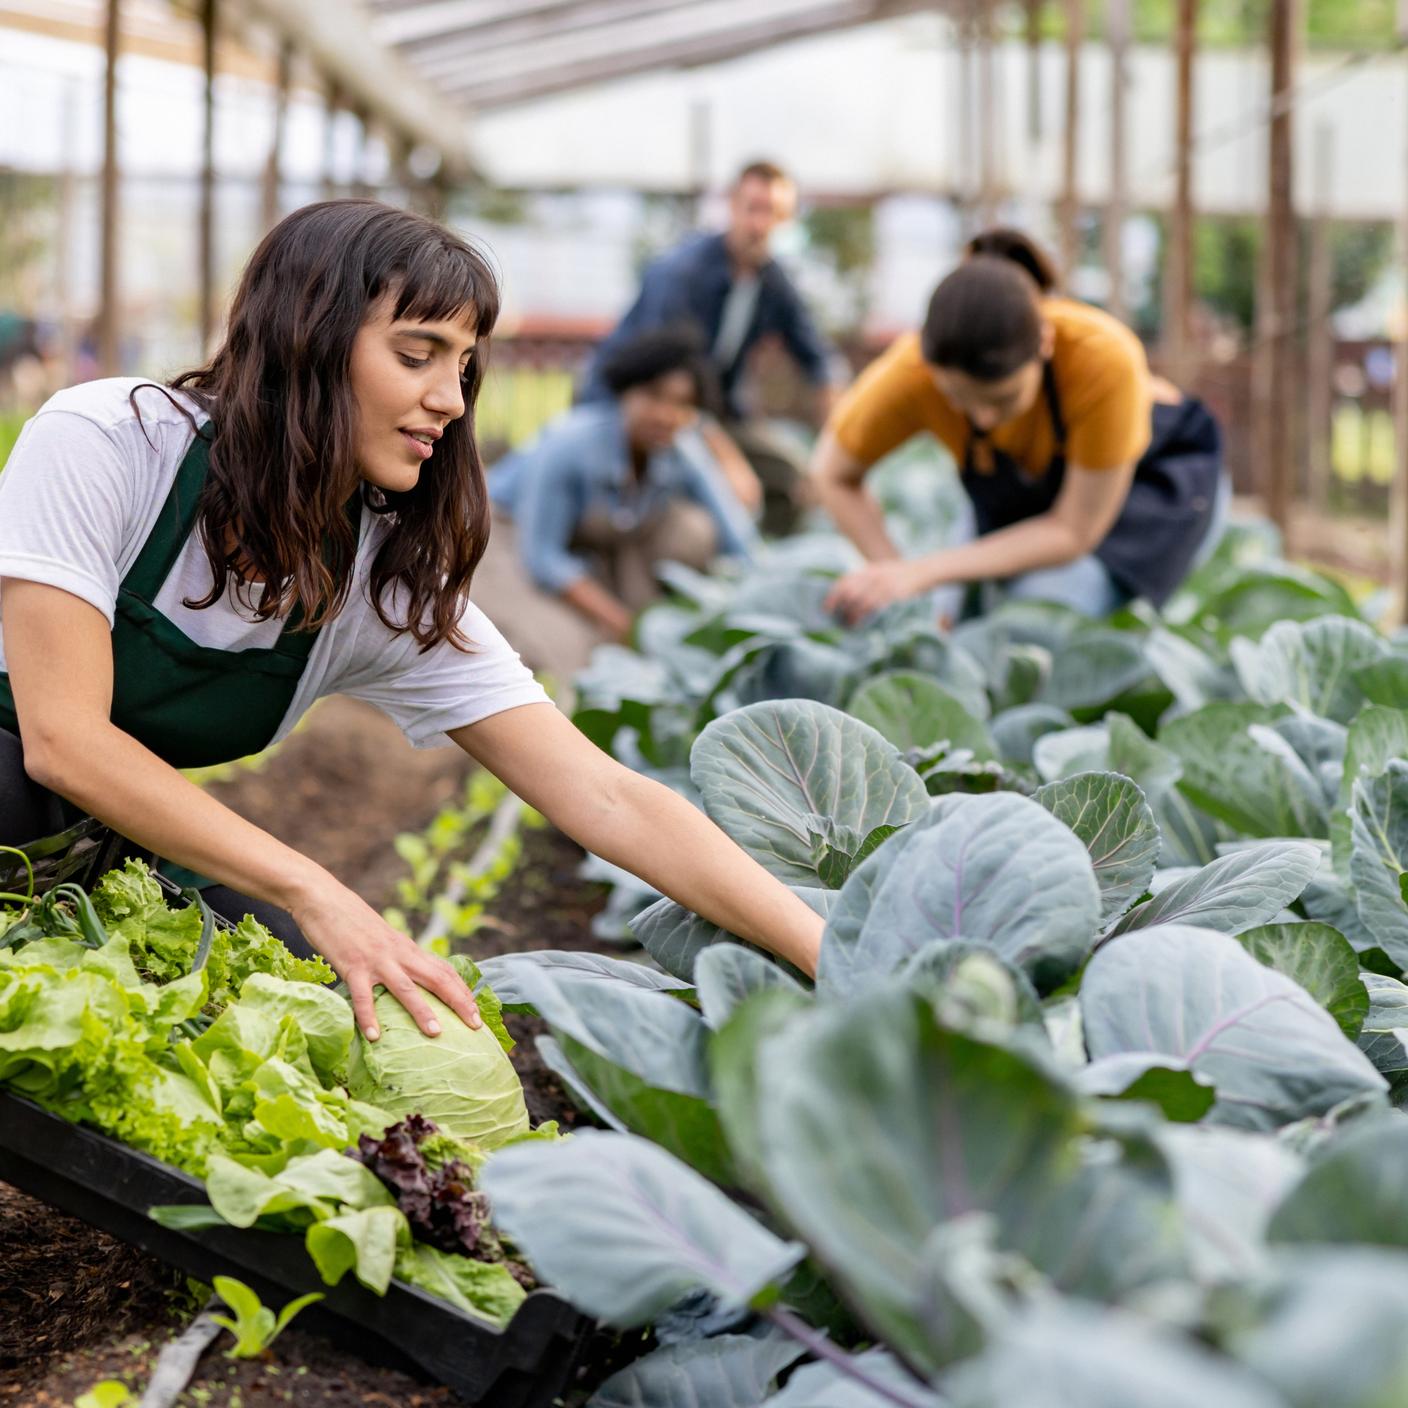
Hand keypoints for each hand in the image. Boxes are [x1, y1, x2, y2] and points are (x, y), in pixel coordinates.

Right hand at [288, 878, 481, 1041]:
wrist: (324, 898)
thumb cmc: (352, 922)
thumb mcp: (383, 939)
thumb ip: (397, 957)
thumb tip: (407, 979)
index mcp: (407, 948)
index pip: (444, 970)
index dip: (462, 990)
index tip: (476, 1011)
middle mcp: (399, 953)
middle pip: (437, 979)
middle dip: (459, 1002)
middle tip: (476, 1025)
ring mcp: (377, 959)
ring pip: (406, 988)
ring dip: (422, 1011)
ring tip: (436, 1034)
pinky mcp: (353, 965)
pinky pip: (363, 995)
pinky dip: (369, 1016)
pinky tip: (374, 1037)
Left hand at [824, 558, 926, 624]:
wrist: (925, 570)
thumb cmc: (903, 575)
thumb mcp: (884, 571)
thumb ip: (869, 579)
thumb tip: (852, 595)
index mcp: (870, 569)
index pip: (845, 581)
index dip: (833, 594)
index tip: (826, 606)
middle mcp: (873, 575)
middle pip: (848, 590)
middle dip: (837, 605)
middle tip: (832, 617)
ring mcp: (883, 584)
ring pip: (859, 600)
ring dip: (850, 614)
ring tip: (846, 624)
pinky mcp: (892, 594)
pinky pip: (872, 606)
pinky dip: (862, 616)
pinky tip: (858, 623)